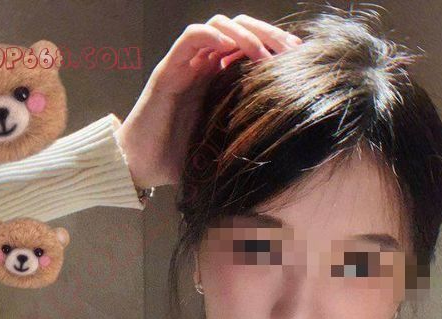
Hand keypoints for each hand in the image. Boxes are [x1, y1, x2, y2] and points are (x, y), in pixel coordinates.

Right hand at [115, 14, 302, 188]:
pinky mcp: (168, 70)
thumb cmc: (179, 161)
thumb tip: (283, 163)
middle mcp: (203, 67)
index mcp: (218, 82)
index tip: (299, 60)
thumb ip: (245, 146)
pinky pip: (191, 38)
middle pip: (239, 30)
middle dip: (268, 34)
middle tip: (291, 51)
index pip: (250, 48)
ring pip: (218, 27)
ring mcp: (186, 66)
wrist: (142, 167)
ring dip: (245, 33)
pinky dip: (212, 36)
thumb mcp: (223, 151)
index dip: (275, 47)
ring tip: (263, 53)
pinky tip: (230, 47)